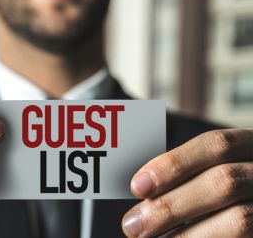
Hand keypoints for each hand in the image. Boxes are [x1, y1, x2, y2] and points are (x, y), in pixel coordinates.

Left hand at [122, 129, 252, 237]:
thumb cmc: (229, 192)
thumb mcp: (218, 169)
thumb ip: (190, 175)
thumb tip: (143, 189)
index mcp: (251, 147)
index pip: (216, 145)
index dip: (174, 164)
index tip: (138, 185)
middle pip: (223, 182)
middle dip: (171, 205)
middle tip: (133, 225)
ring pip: (239, 219)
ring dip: (186, 234)